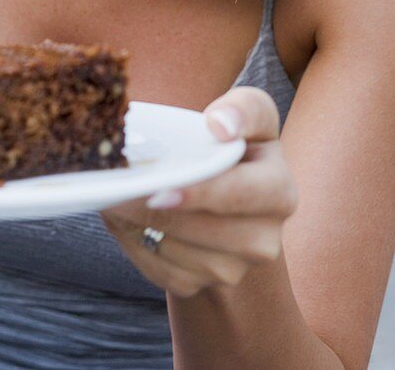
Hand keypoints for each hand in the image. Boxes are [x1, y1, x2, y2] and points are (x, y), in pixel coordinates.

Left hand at [101, 87, 297, 297]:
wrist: (223, 187)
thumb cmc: (233, 140)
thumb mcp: (249, 113)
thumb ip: (242, 109)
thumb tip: (221, 125)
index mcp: (279, 191)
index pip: (243, 195)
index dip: (203, 194)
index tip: (163, 188)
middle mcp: (264, 239)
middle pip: (206, 232)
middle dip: (157, 211)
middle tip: (120, 190)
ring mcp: (235, 268)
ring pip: (181, 257)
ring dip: (142, 227)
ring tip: (116, 197)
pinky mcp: (204, 285)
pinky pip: (164, 273)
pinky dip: (137, 246)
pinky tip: (124, 218)